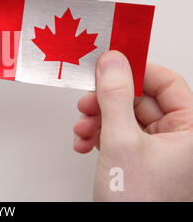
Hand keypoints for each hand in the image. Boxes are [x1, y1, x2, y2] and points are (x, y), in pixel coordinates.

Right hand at [73, 51, 192, 200]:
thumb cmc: (140, 203)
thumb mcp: (121, 141)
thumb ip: (115, 97)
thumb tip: (113, 62)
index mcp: (190, 131)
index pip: (167, 84)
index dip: (138, 71)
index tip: (110, 64)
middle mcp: (177, 139)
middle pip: (140, 100)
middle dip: (107, 102)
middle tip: (88, 102)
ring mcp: (157, 151)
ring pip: (125, 118)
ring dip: (98, 120)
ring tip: (83, 128)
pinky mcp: (139, 160)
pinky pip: (118, 135)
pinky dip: (98, 135)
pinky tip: (85, 142)